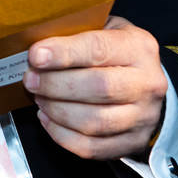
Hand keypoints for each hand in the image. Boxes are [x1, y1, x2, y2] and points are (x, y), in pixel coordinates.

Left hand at [22, 15, 165, 160]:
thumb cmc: (116, 53)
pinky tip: (47, 118)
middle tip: (31, 79)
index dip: (64, 53)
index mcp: (138, 48)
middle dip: (55, 84)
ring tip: (39, 98)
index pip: (99, 49)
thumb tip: (37, 46)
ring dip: (57, 110)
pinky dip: (62, 135)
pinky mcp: (133, 142)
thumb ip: (76, 33)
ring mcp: (143, 117)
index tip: (36, 56)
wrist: (147, 85)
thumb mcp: (104, 29)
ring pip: (95, 121)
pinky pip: (91, 147)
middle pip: (99, 88)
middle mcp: (147, 83)